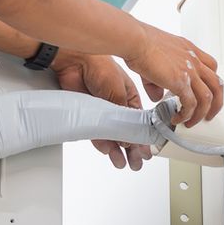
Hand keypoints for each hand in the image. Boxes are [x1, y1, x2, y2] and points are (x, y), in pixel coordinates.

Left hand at [51, 52, 152, 170]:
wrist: (75, 61)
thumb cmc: (101, 67)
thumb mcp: (120, 93)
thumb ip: (124, 118)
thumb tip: (129, 139)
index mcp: (130, 98)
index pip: (140, 123)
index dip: (144, 138)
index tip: (148, 151)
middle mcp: (117, 106)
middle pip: (126, 133)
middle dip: (132, 149)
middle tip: (136, 163)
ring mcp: (102, 112)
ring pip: (112, 136)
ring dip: (118, 151)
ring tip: (122, 163)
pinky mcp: (87, 115)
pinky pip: (96, 134)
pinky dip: (102, 144)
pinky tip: (109, 151)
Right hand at [125, 26, 222, 126]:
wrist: (136, 40)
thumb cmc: (141, 43)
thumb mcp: (157, 59)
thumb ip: (160, 80)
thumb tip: (157, 96)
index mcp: (190, 50)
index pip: (212, 66)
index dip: (211, 82)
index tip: (206, 92)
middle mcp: (194, 60)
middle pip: (217, 84)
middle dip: (216, 103)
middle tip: (209, 114)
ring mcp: (190, 70)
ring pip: (208, 98)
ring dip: (201, 113)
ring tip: (192, 122)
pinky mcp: (181, 81)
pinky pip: (191, 104)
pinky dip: (186, 115)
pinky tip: (177, 118)